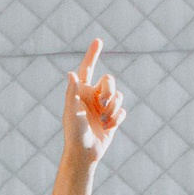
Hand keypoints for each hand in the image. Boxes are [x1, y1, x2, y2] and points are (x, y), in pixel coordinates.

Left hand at [62, 39, 123, 162]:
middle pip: (109, 80)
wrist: (84, 153)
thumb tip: (71, 73)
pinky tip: (108, 128)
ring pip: (118, 96)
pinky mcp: (112, 118)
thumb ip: (72, 92)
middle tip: (104, 104)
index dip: (92, 54)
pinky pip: (122, 111)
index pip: (87, 68)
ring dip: (113, 108)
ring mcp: (103, 107)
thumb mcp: (71, 112)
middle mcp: (93, 96)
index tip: (98, 40)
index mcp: (81, 91)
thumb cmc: (74, 133)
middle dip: (110, 90)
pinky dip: (117, 119)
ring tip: (104, 120)